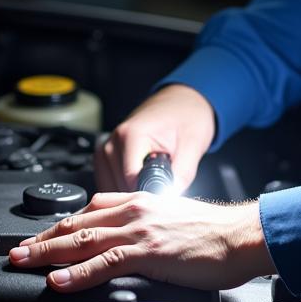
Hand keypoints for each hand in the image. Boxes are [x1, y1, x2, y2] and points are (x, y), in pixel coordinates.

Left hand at [7, 191, 276, 291]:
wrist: (243, 236)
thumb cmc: (216, 235)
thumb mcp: (173, 221)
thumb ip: (147, 227)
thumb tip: (128, 246)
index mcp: (140, 202)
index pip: (88, 210)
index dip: (59, 225)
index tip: (40, 237)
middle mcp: (135, 211)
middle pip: (76, 223)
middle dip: (42, 238)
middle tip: (16, 252)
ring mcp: (140, 231)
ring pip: (83, 240)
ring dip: (47, 253)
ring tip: (23, 263)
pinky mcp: (149, 252)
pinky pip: (105, 262)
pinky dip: (78, 273)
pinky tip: (59, 280)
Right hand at [94, 84, 215, 192]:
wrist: (182, 102)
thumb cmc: (188, 117)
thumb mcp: (193, 144)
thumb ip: (182, 173)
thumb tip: (170, 199)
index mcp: (131, 134)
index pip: (130, 180)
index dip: (149, 193)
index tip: (165, 198)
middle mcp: (113, 141)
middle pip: (118, 186)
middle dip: (141, 195)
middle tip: (165, 189)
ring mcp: (106, 148)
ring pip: (111, 188)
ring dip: (131, 193)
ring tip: (155, 182)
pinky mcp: (106, 156)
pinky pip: (109, 182)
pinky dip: (124, 188)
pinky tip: (144, 182)